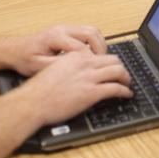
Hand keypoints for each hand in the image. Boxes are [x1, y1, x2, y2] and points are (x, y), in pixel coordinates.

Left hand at [6, 24, 108, 76]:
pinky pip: (88, 33)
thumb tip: (77, 69)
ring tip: (98, 60)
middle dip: (100, 49)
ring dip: (99, 44)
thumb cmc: (23, 58)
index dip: (90, 60)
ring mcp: (66, 28)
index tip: (94, 72)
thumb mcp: (38, 67)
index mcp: (55, 37)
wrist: (13, 50)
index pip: (81, 47)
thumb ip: (58, 67)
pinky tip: (91, 56)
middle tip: (101, 64)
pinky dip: (94, 43)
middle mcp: (63, 29)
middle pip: (92, 33)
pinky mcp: (68, 31)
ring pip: (93, 30)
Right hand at [11, 50, 131, 126]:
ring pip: (118, 72)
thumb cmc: (38, 91)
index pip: (100, 54)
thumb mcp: (54, 69)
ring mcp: (89, 78)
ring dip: (126, 78)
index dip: (108, 62)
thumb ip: (69, 66)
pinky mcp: (92, 93)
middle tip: (123, 75)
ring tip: (127, 84)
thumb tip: (78, 72)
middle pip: (113, 60)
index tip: (111, 67)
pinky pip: (116, 89)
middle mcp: (84, 64)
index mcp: (75, 56)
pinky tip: (126, 94)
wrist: (31, 103)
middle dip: (121, 68)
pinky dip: (125, 91)